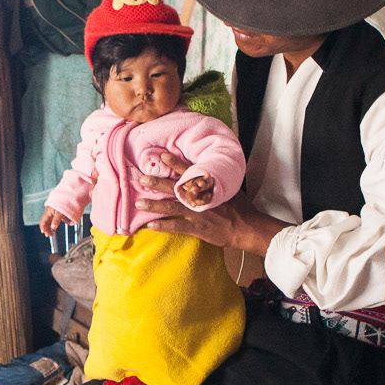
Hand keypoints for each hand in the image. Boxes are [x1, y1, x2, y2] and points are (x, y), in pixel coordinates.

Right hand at [40, 207, 71, 235]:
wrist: (68, 200)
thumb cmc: (64, 204)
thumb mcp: (60, 213)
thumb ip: (56, 220)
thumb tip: (53, 228)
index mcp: (48, 211)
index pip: (43, 220)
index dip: (42, 226)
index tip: (43, 232)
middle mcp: (49, 213)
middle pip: (45, 222)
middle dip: (46, 229)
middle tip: (48, 235)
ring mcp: (52, 215)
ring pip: (49, 223)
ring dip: (49, 229)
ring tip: (51, 235)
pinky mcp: (55, 216)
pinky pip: (52, 222)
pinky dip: (52, 227)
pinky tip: (52, 231)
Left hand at [136, 149, 285, 254]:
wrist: (246, 226)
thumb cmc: (238, 206)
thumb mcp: (228, 187)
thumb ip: (214, 179)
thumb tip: (205, 170)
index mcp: (207, 186)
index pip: (189, 171)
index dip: (175, 163)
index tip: (161, 155)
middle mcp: (199, 197)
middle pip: (174, 188)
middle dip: (156, 183)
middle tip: (141, 179)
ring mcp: (198, 213)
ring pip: (171, 207)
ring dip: (153, 205)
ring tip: (138, 203)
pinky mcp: (198, 228)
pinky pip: (177, 226)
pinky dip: (163, 226)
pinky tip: (150, 226)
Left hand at [177, 172, 215, 206]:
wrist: (202, 187)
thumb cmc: (201, 197)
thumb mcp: (202, 201)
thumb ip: (205, 200)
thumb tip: (209, 194)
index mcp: (191, 194)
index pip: (190, 198)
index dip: (192, 201)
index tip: (194, 205)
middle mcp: (194, 187)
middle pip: (193, 188)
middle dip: (194, 189)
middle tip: (195, 189)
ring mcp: (200, 183)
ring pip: (200, 182)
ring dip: (200, 183)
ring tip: (201, 184)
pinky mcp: (206, 179)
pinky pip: (206, 178)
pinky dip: (207, 176)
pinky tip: (207, 174)